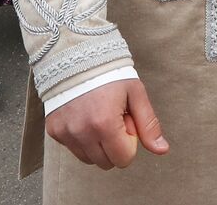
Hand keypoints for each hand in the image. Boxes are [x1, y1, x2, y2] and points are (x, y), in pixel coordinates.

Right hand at [45, 79, 168, 169]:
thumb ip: (149, 125)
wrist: (78, 55)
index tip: (126, 120)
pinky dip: (82, 138)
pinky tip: (85, 115)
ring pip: (89, 159)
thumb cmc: (111, 73)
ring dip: (98, 144)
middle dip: (115, 145)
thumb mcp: (135, 94)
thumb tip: (162, 150)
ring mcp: (65, 133)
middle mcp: (82, 132)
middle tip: (113, 117)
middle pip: (106, 162)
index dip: (130, 141)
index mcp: (104, 124)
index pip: (124, 159)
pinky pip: (73, 148)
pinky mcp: (54, 131)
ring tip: (99, 116)